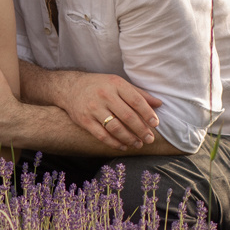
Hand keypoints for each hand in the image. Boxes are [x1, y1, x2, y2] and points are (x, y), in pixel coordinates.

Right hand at [42, 66, 161, 151]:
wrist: (70, 87)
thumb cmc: (99, 85)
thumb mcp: (118, 84)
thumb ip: (138, 94)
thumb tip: (159, 104)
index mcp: (116, 84)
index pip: (136, 100)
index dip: (148, 113)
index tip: (156, 124)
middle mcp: (104, 95)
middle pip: (127, 116)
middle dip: (141, 130)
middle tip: (150, 139)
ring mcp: (93, 108)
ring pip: (115, 128)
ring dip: (129, 138)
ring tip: (138, 144)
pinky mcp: (85, 120)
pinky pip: (102, 135)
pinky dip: (114, 143)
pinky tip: (123, 146)